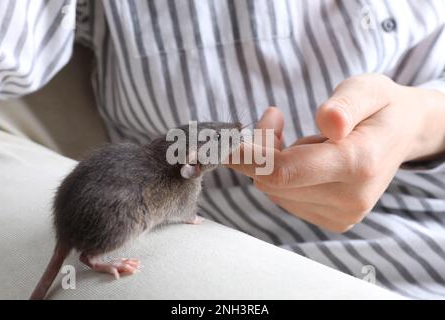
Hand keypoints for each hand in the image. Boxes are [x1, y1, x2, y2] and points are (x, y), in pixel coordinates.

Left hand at [228, 74, 444, 231]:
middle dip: (260, 148)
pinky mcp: (333, 220)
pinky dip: (280, 175)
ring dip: (270, 161)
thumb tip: (328, 123)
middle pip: (272, 180)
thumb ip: (347, 105)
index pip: (284, 171)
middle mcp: (349, 199)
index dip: (246, 157)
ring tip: (295, 135)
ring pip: (273, 190)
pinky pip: (284, 197)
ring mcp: (341, 214)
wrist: (401, 134)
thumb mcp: (368, 89)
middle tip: (274, 116)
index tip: (220, 142)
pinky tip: (299, 156)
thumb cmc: (380, 107)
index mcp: (358, 163)